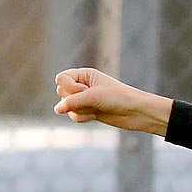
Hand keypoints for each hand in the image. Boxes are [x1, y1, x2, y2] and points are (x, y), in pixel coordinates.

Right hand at [53, 68, 170, 134]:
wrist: (135, 112)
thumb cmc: (117, 98)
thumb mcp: (93, 96)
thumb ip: (72, 102)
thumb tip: (56, 109)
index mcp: (84, 74)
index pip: (61, 79)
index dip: (69, 87)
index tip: (84, 90)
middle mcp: (82, 85)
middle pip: (61, 93)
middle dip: (74, 100)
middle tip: (92, 100)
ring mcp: (84, 99)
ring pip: (67, 106)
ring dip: (79, 110)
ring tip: (95, 109)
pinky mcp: (88, 111)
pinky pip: (74, 116)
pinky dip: (83, 117)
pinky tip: (95, 116)